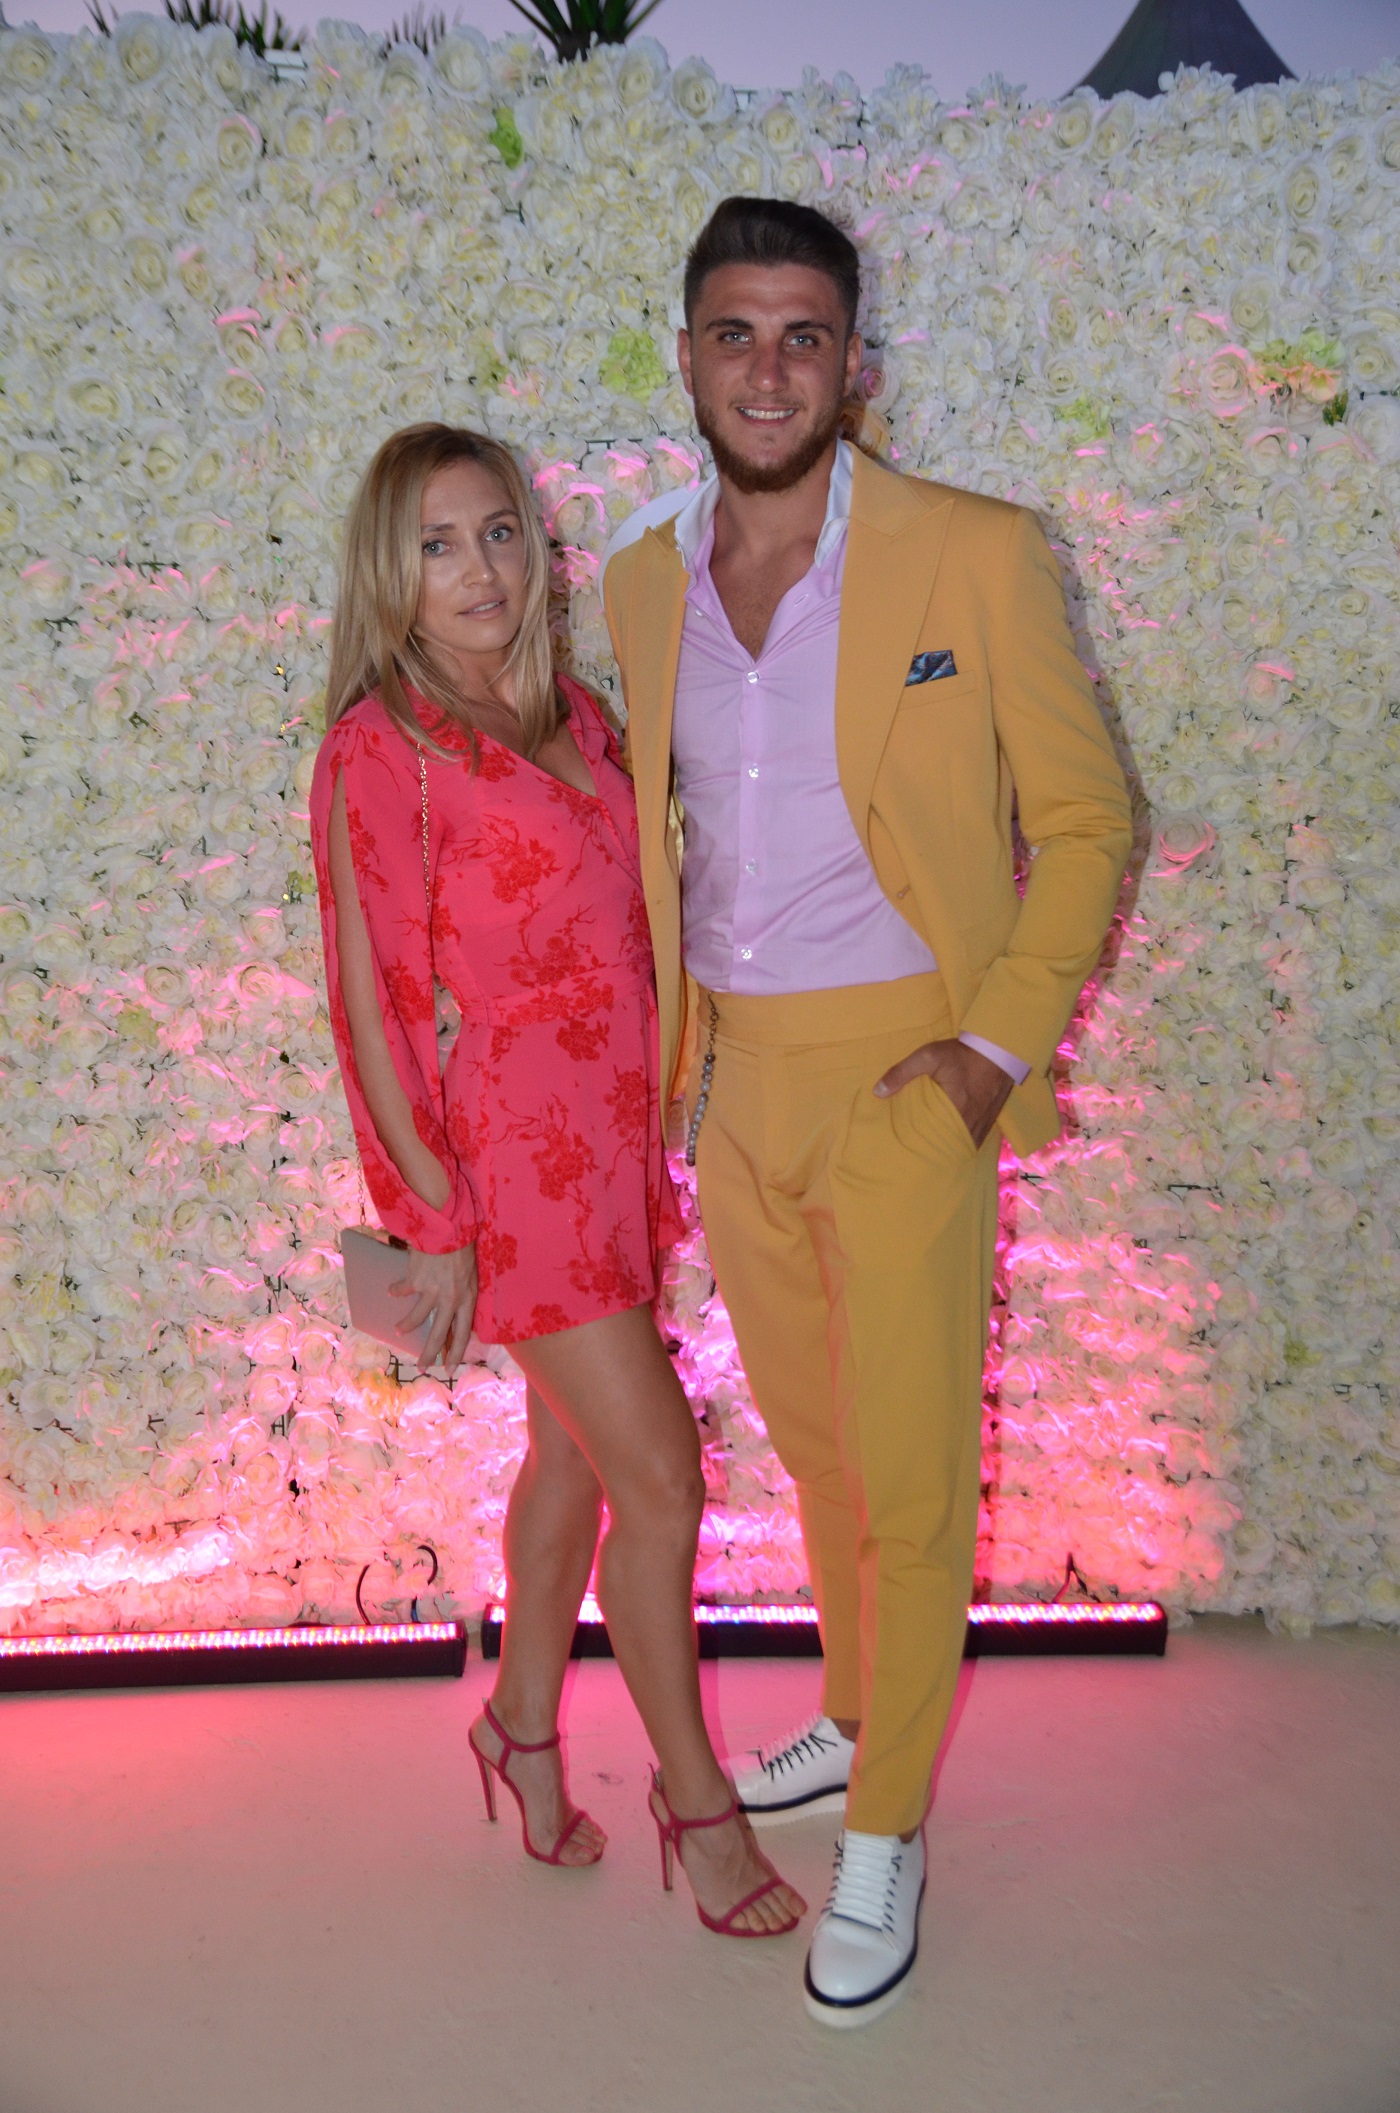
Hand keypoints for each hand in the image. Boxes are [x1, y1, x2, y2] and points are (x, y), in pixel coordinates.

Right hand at [389, 1244, 477, 1374]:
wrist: (446, 1229)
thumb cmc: (463, 1248)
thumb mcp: (471, 1275)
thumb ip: (463, 1293)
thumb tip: (455, 1311)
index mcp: (467, 1299)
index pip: (463, 1333)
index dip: (455, 1352)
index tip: (448, 1367)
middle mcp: (450, 1300)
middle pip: (439, 1333)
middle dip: (429, 1353)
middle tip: (421, 1366)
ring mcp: (431, 1292)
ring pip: (416, 1318)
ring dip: (406, 1325)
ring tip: (398, 1330)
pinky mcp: (415, 1281)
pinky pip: (403, 1291)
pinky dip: (396, 1291)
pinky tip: (392, 1291)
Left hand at [873, 1037, 1013, 1147]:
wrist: (998, 1051)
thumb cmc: (963, 1054)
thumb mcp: (928, 1056)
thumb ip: (901, 1072)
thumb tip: (878, 1091)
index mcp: (955, 1110)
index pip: (931, 1138)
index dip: (917, 1146)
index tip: (904, 1149)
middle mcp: (971, 1123)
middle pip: (947, 1146)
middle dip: (932, 1150)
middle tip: (915, 1154)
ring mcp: (983, 1125)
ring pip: (961, 1146)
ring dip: (947, 1147)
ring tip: (931, 1151)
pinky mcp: (990, 1123)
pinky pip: (972, 1140)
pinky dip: (961, 1141)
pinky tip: (950, 1141)